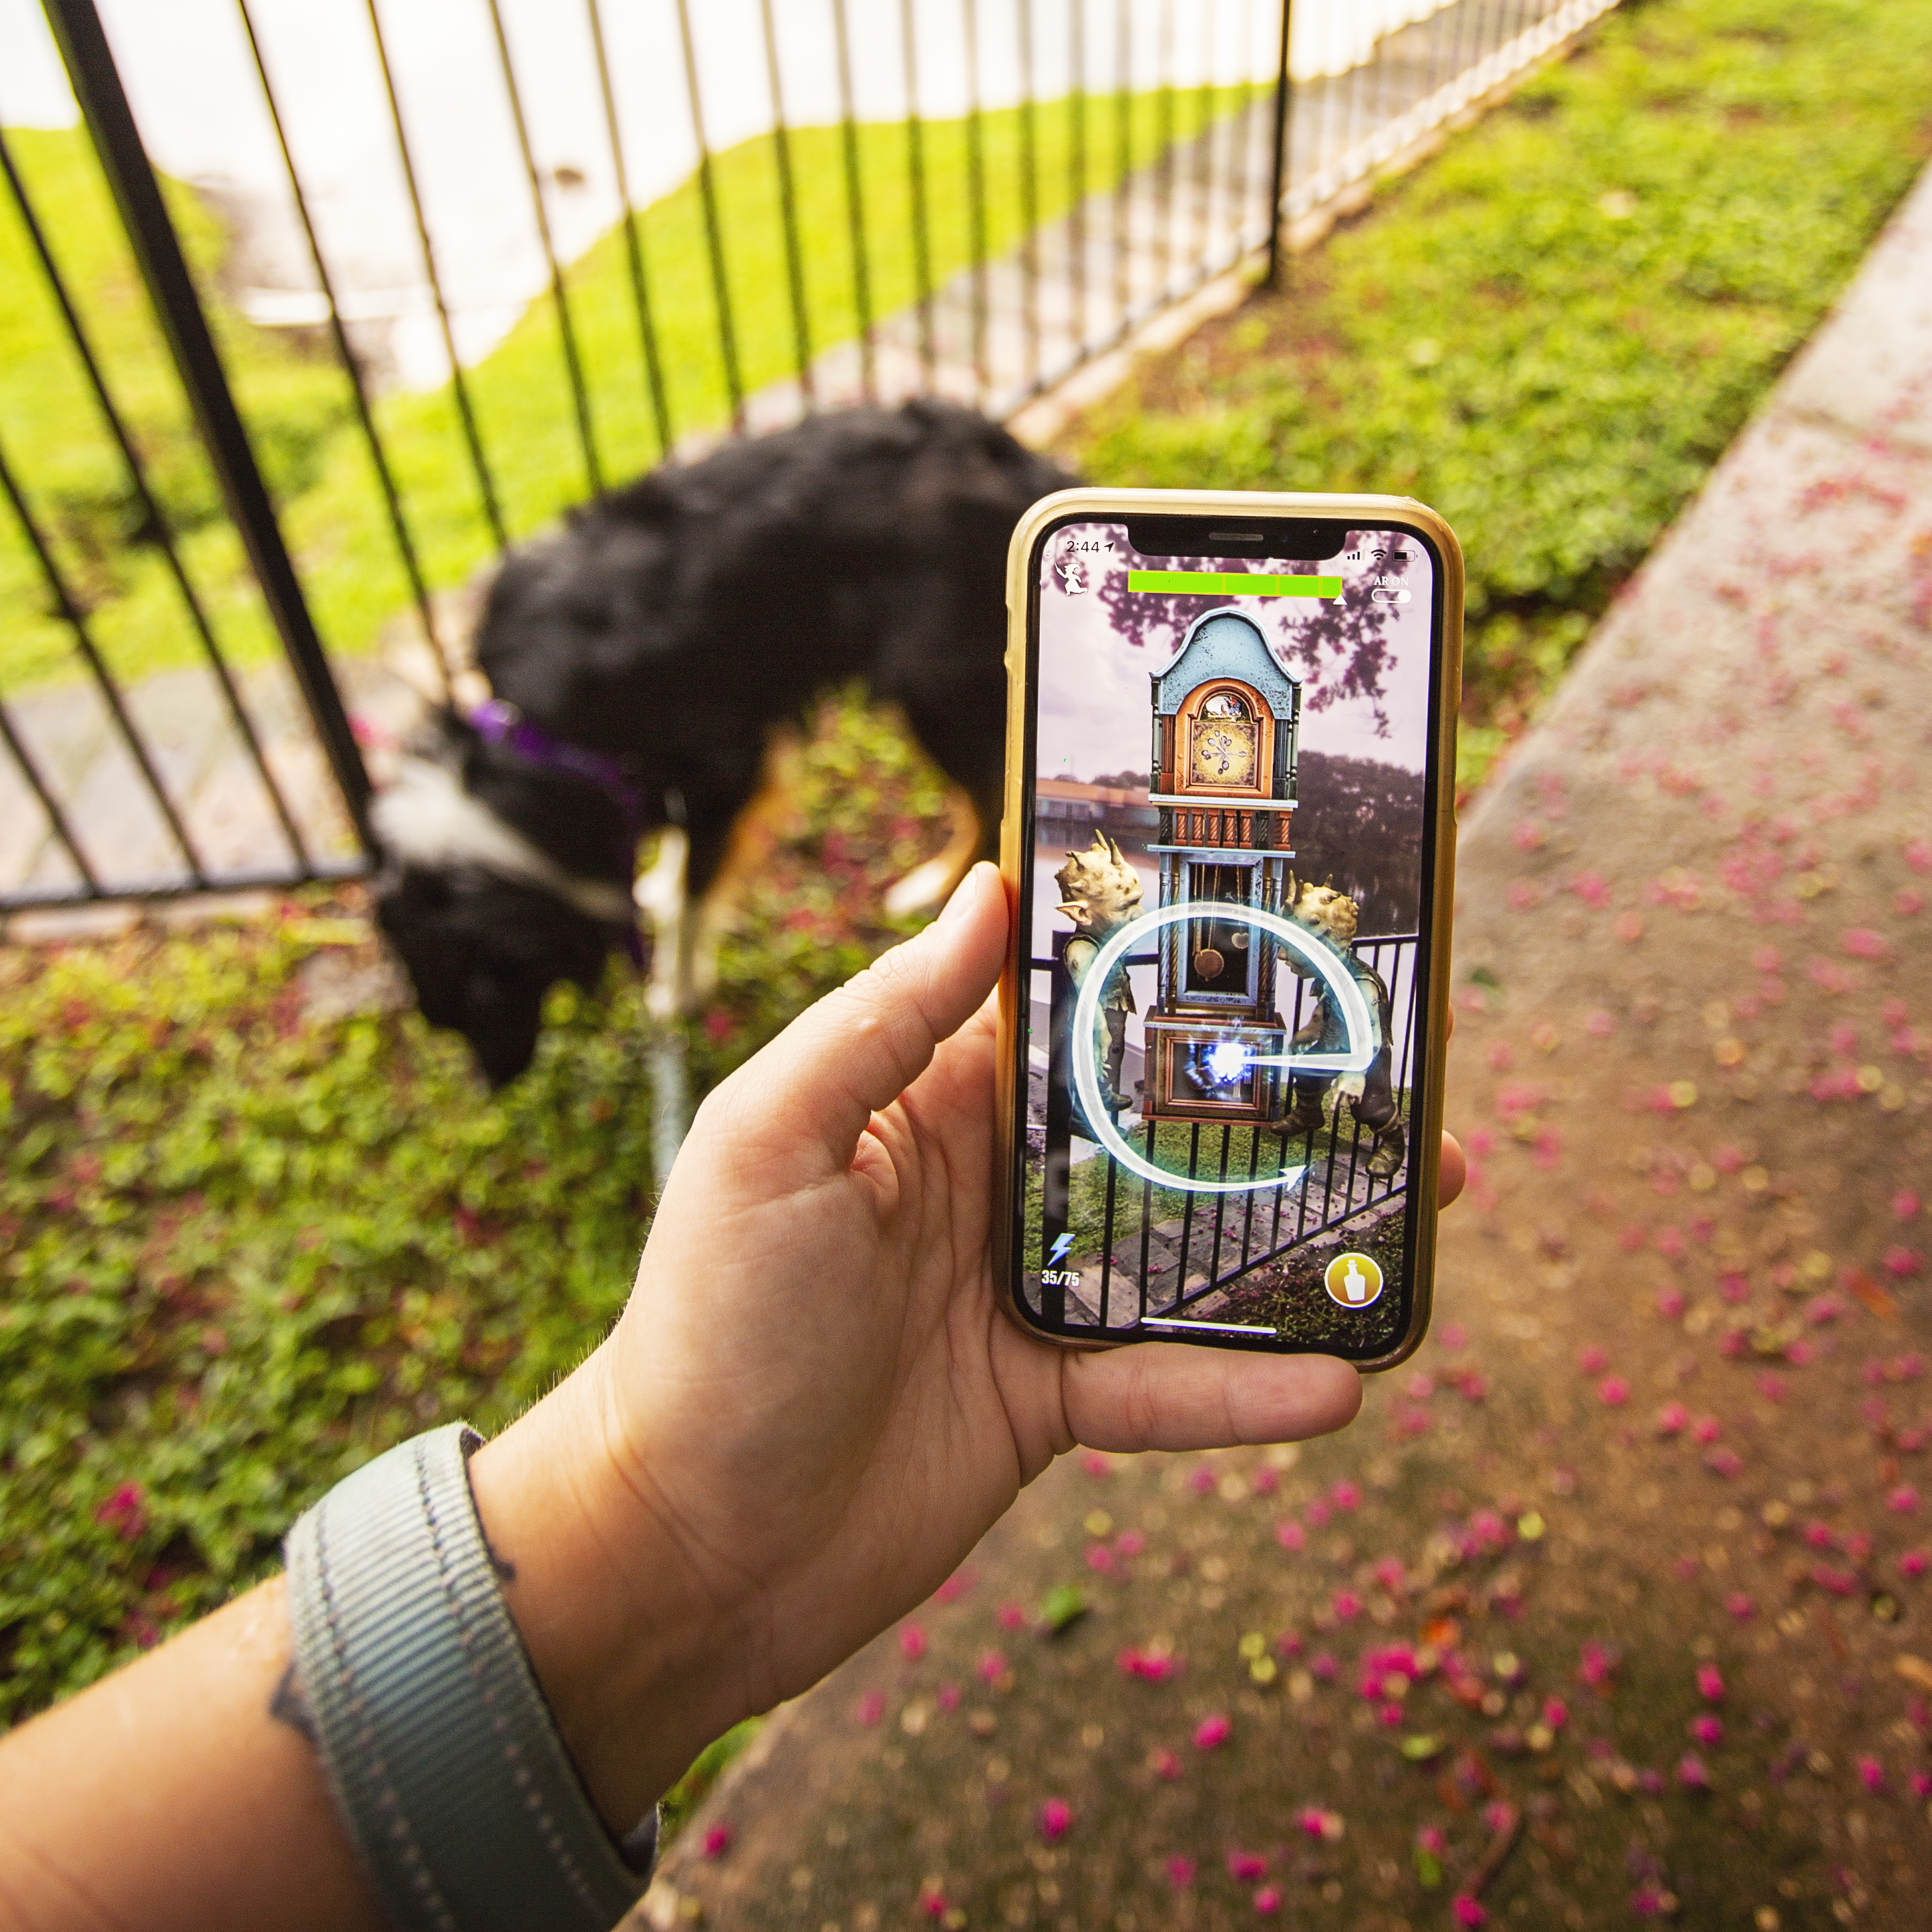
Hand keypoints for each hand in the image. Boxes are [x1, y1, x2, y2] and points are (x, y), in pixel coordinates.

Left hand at [471, 862, 1465, 1828]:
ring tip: (1422, 1200)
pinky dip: (1248, 1384)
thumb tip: (984, 886)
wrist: (685, 1545)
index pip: (1065, 1009)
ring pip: (1189, 1245)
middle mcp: (992, 1187)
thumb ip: (881, 1021)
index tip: (1274, 914)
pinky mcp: (1048, 1400)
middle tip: (1393, 1063)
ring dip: (1299, 1227)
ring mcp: (1026, 1294)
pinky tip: (1339, 1378)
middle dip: (1271, 1091)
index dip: (1163, 960)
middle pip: (1158, 1121)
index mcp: (929, 1105)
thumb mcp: (770, 1144)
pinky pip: (1169, 1382)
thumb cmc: (704, 1327)